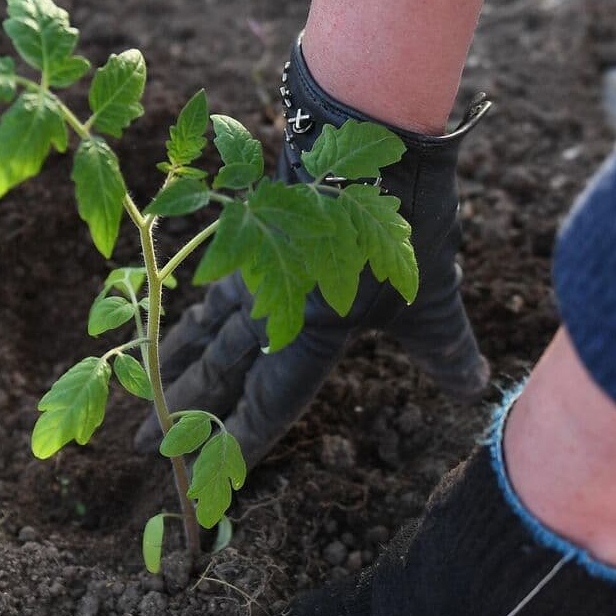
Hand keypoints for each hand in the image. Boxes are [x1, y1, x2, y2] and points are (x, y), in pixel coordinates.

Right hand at [136, 39, 492, 468]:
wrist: (364, 132)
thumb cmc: (401, 217)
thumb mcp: (430, 291)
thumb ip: (444, 347)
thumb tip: (475, 389)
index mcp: (309, 329)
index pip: (267, 401)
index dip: (238, 442)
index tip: (205, 483)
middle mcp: (270, 304)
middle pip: (216, 370)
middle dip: (182, 411)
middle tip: (139, 445)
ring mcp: (252, 267)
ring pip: (202, 329)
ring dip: (172, 365)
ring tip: (145, 393)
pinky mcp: (249, 236)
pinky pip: (210, 289)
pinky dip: (191, 313)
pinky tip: (176, 319)